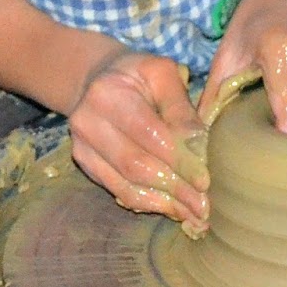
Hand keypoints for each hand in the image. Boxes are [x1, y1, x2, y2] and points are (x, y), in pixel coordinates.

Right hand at [67, 47, 209, 226]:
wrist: (96, 80)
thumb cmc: (137, 76)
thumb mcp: (162, 73)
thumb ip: (180, 107)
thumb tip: (199, 146)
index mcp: (108, 93)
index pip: (148, 134)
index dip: (179, 160)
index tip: (205, 181)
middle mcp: (87, 121)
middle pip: (135, 165)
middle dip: (174, 188)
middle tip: (204, 206)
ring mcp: (81, 146)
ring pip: (125, 184)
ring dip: (163, 203)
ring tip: (192, 213)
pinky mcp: (84, 163)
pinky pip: (117, 190)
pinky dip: (147, 203)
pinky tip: (171, 208)